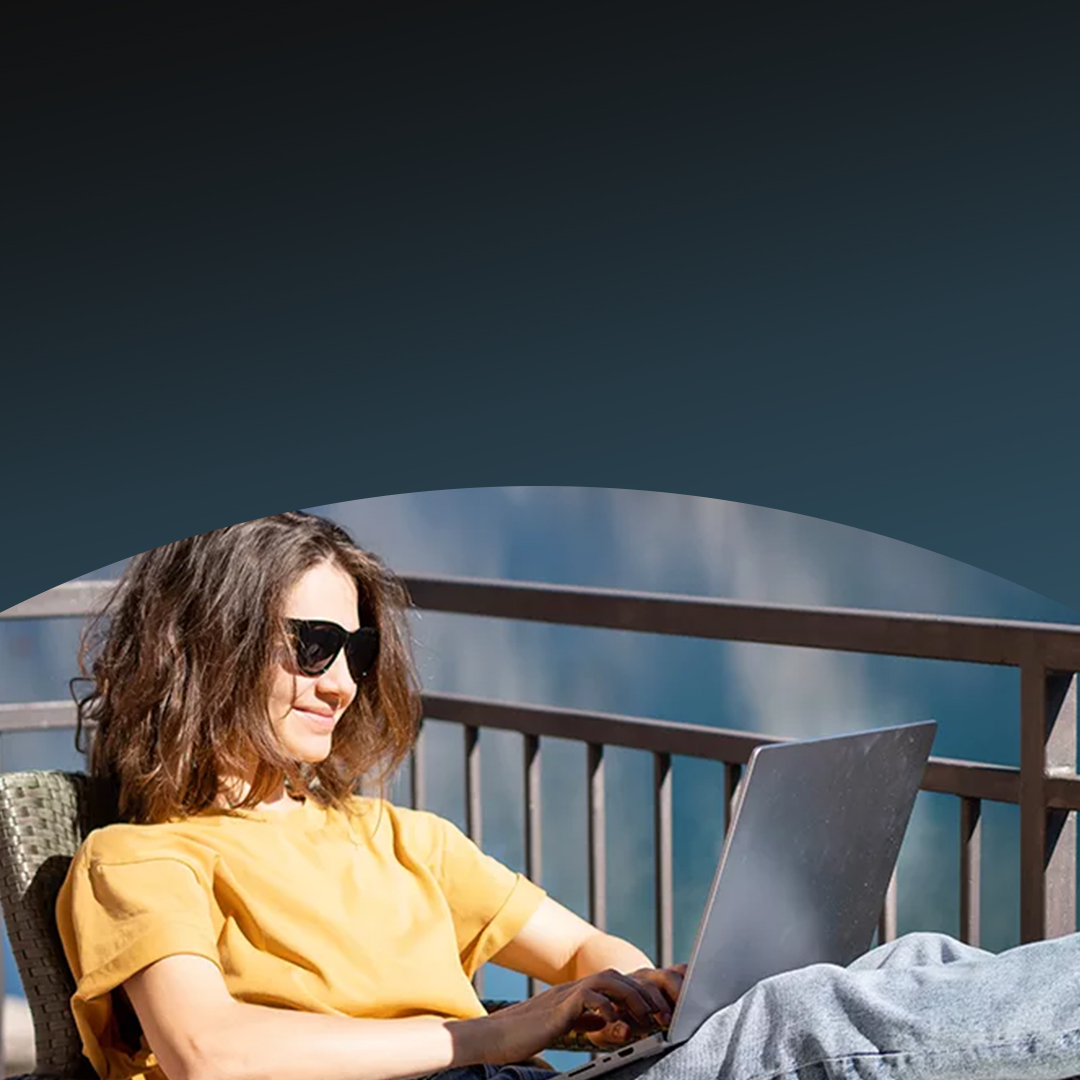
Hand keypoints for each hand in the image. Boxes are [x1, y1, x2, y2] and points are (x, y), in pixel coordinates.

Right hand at [463, 965, 686, 1063]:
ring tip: (651, 1018)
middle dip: (650, 991)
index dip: (650, 987)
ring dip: (635, 998)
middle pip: (624, 976)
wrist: (498, 1036)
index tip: (675, 1002)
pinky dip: (606, 1010)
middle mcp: (582, 987)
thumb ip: (594, 1021)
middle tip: (670, 1013)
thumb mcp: (572, 1026)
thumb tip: (619, 1024)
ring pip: (611, 981)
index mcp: (589, 992)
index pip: (625, 981)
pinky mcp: (559, 1007)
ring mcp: (570, 993)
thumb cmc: (534, 1034)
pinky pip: (588, 999)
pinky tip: (617, 1025)